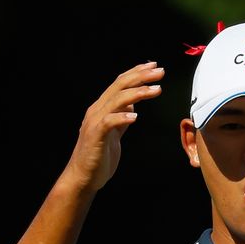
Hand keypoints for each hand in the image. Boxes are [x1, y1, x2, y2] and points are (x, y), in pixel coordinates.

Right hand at [62, 62, 164, 191]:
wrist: (83, 177)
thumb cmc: (99, 155)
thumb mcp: (113, 133)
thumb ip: (120, 118)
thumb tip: (132, 105)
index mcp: (102, 108)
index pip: (119, 83)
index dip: (136, 73)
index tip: (153, 66)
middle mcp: (97, 111)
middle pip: (120, 87)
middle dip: (141, 77)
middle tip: (160, 72)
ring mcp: (95, 123)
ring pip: (117, 101)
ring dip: (138, 93)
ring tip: (156, 89)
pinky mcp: (96, 137)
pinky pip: (109, 123)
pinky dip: (122, 117)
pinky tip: (135, 116)